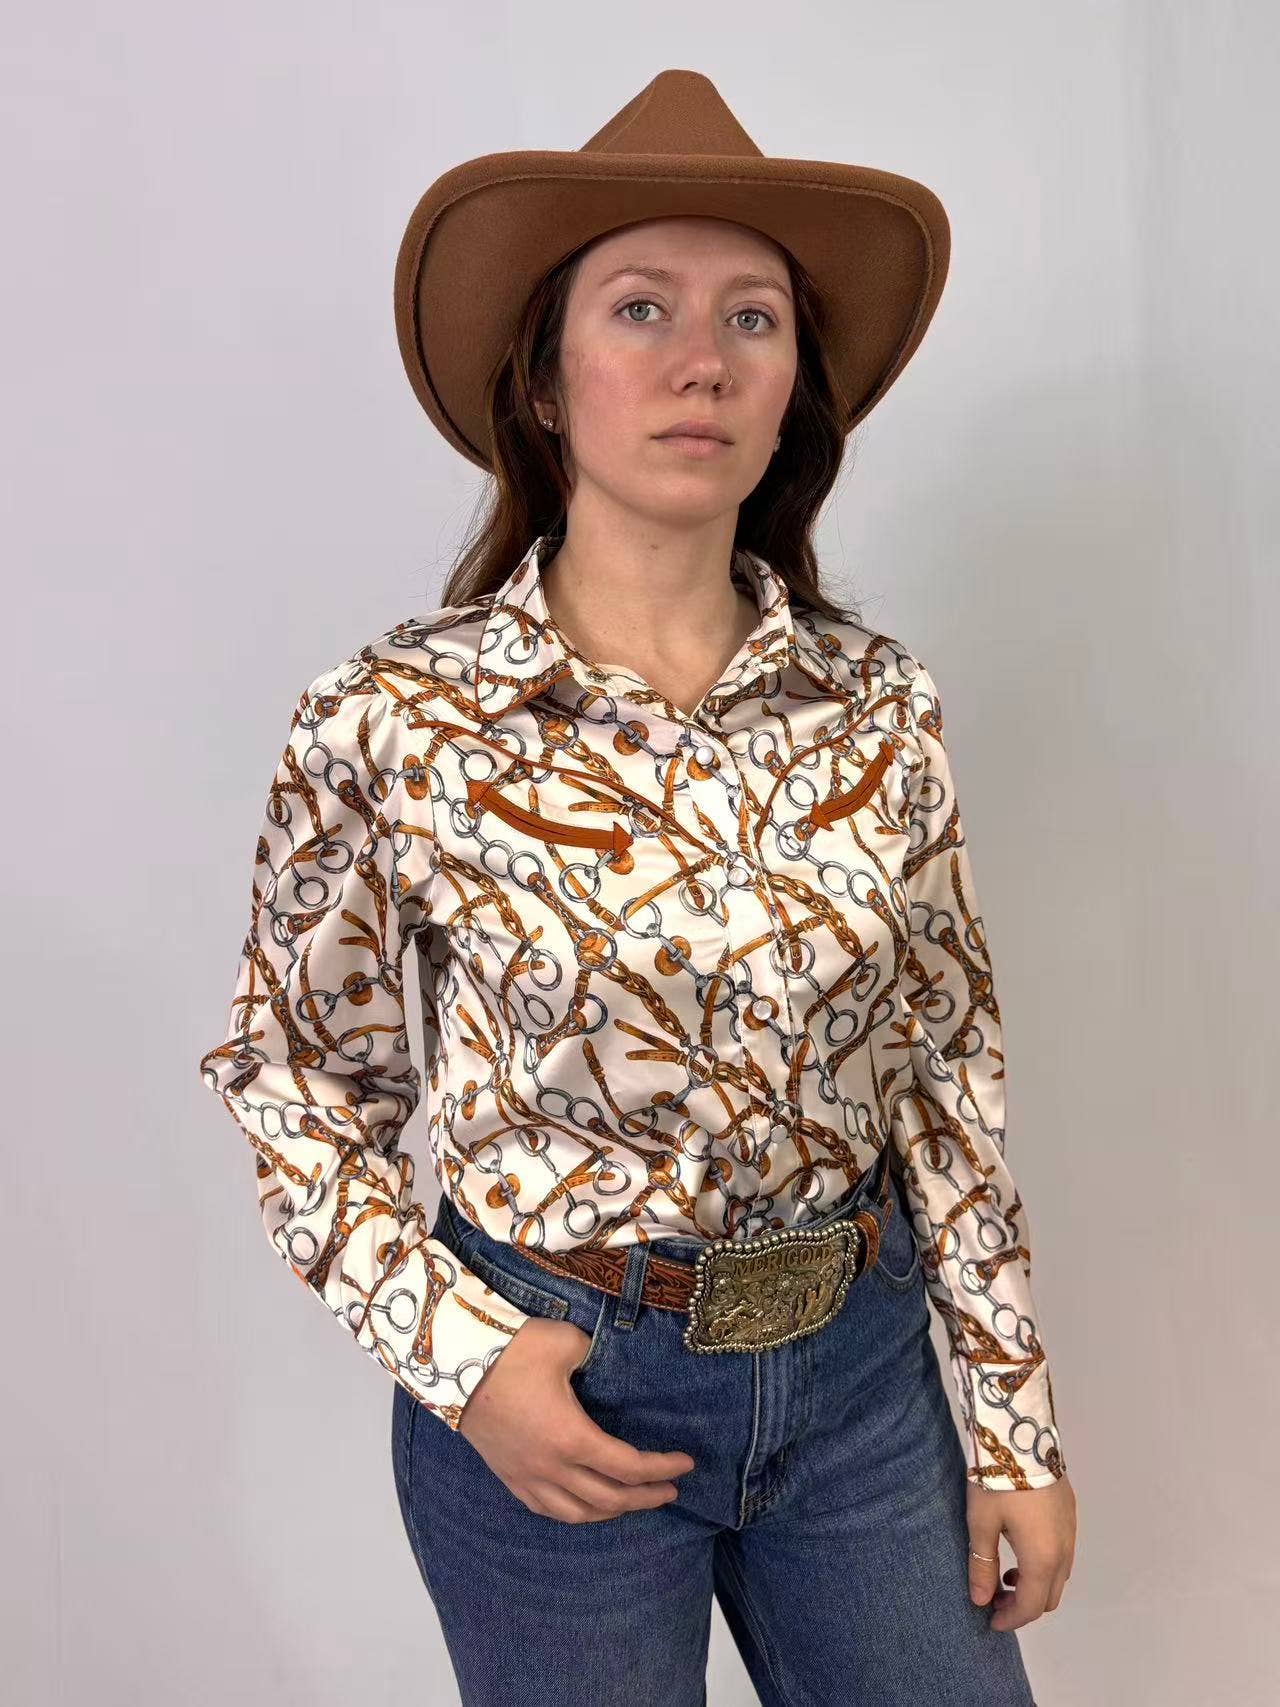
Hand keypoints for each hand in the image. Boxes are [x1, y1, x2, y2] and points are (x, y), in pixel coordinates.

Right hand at [456, 1316, 696, 1522]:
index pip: (629, 1467)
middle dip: (646, 1497)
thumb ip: (595, 1355)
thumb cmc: (512, 1350)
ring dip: (611, 1511)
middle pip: (610, 1498)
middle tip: (671, 1489)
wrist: (452, 1362)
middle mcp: (551, 1467)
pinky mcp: (507, 1475)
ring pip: (577, 1513)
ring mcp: (526, 1476)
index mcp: (572, 1438)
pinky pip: (547, 1509)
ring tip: (633, 1501)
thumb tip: (606, 1361)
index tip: (686, 1463)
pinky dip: (574, 1512)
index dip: (662, 1468)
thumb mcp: (566, 1343)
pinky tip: (584, 1505)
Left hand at [966, 1473, 1076, 1629]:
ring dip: (1036, 1584)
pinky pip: (1063, 1554)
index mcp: (1042, 1558)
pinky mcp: (1071, 1514)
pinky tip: (1022, 1548)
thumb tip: (980, 1599)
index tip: (989, 1620)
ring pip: (1059, 1576)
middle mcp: (1064, 1550)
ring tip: (1006, 1574)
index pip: (1030, 1606)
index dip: (1010, 1619)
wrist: (1023, 1435)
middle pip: (1049, 1596)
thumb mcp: (981, 1522)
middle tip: (995, 1597)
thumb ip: (982, 1564)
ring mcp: (1071, 1531)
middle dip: (1023, 1605)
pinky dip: (1045, 1564)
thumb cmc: (998, 1480)